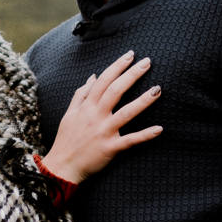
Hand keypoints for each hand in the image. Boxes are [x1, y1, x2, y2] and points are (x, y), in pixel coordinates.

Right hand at [41, 51, 162, 182]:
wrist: (62, 166)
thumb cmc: (66, 139)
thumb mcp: (69, 113)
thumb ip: (81, 94)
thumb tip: (93, 76)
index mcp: (86, 106)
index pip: (103, 80)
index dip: (117, 66)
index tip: (131, 55)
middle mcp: (95, 116)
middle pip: (116, 90)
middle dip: (132, 75)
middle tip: (148, 62)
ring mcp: (103, 132)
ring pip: (126, 113)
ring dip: (143, 101)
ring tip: (158, 90)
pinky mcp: (110, 148)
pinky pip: (130, 141)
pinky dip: (145, 135)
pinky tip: (159, 128)